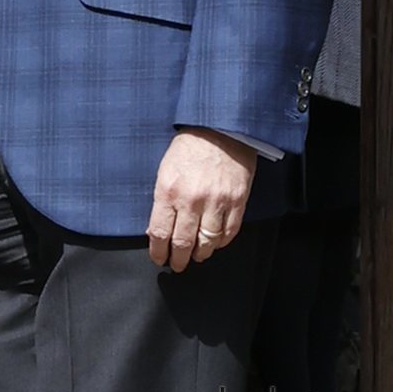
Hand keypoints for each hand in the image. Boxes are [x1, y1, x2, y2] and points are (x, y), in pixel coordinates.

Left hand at [146, 128, 255, 271]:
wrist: (219, 127)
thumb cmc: (189, 146)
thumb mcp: (165, 169)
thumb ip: (162, 200)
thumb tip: (156, 229)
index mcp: (168, 190)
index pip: (160, 233)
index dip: (158, 252)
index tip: (159, 258)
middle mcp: (191, 200)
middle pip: (184, 243)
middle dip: (179, 260)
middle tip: (177, 264)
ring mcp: (216, 202)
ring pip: (208, 243)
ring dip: (201, 254)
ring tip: (197, 255)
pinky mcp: (237, 201)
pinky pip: (229, 233)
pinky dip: (221, 242)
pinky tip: (215, 242)